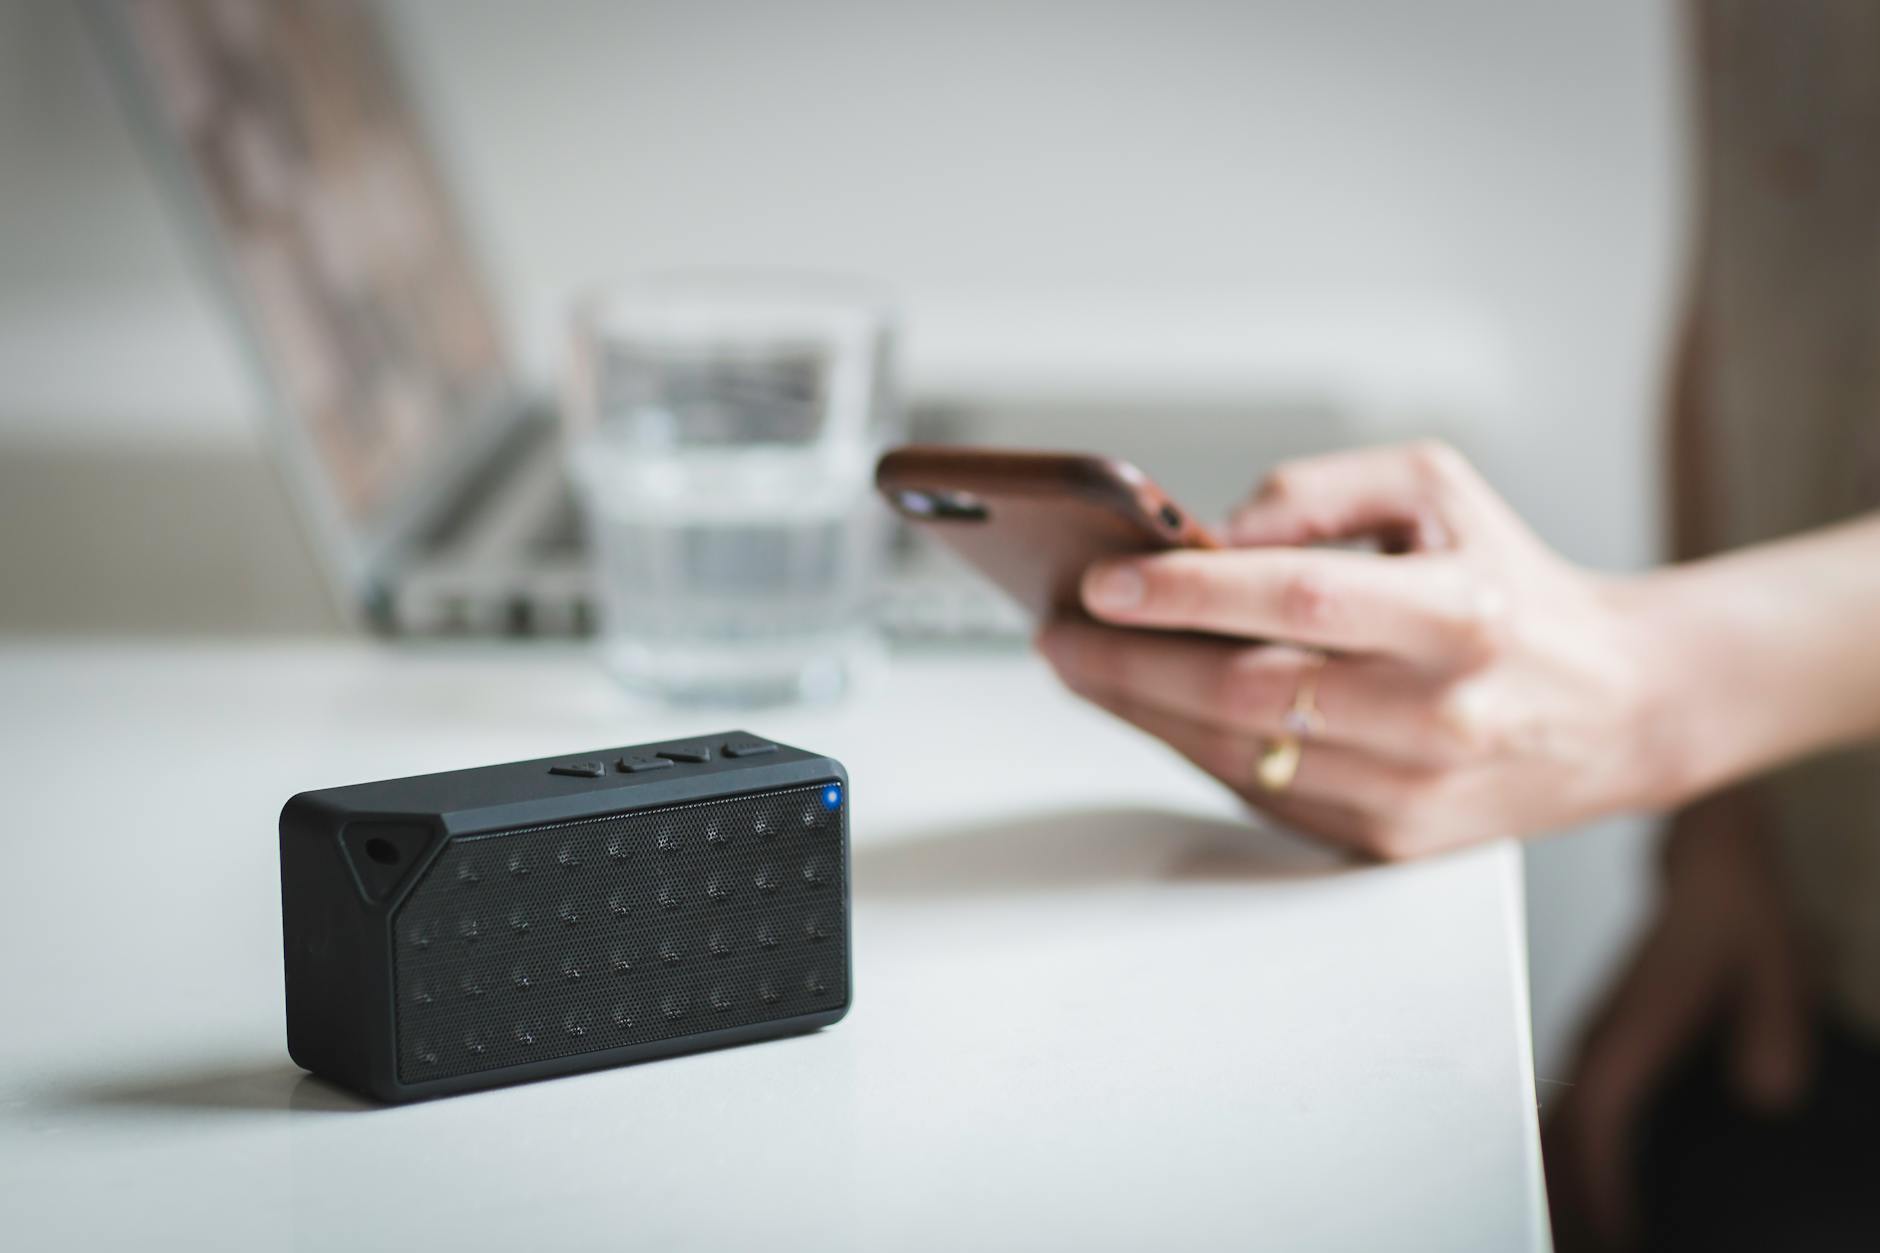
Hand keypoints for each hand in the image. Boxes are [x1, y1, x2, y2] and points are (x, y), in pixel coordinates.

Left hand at [1037, 441, 1678, 857]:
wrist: (1617, 707)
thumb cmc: (1512, 585)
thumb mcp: (1436, 489)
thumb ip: (1316, 494)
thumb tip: (1207, 538)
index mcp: (1463, 611)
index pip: (1300, 600)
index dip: (1188, 593)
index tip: (1102, 580)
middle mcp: (1442, 712)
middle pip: (1248, 694)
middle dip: (1128, 663)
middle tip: (1059, 633)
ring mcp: (1416, 791)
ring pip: (1240, 757)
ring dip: (1141, 711)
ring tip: (1083, 665)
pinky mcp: (1393, 845)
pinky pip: (1262, 797)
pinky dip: (1192, 751)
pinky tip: (1150, 709)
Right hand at [1544, 792, 1811, 1249]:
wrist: (1709, 868)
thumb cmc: (1739, 917)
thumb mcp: (1779, 966)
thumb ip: (1776, 1029)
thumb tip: (1769, 1093)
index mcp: (1636, 1025)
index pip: (1599, 1117)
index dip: (1600, 1181)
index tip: (1615, 1233)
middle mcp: (1604, 1037)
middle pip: (1561, 1134)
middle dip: (1566, 1198)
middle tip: (1587, 1246)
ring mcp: (1597, 1041)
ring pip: (1558, 1124)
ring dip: (1563, 1178)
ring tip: (1582, 1232)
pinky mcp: (1604, 1045)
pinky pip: (1572, 1112)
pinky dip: (1573, 1153)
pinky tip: (1591, 1184)